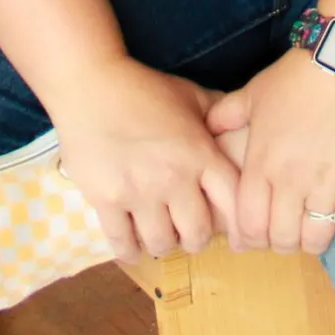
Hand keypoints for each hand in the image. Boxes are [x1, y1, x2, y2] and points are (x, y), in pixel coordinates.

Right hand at [49, 56, 242, 261]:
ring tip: (159, 232)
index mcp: (199, 153)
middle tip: (187, 230)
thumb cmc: (143, 88)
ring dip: (163, 242)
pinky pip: (123, 244)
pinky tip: (133, 244)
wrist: (90, 83)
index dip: (237, 224)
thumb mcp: (189, 95)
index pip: (233, 204)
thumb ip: (218, 113)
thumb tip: (243, 125)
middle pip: (197, 235)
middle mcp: (173, 178)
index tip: (232, 231)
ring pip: (161, 244)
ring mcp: (138, 191)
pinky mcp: (105, 200)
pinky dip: (130, 250)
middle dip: (195, 236)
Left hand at [204, 48, 334, 255]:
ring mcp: (328, 182)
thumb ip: (226, 115)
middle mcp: (292, 181)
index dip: (252, 238)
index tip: (259, 234)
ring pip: (317, 238)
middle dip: (283, 244)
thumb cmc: (295, 77)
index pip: (250, 225)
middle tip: (288, 233)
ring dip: (315, 242)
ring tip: (316, 231)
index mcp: (262, 164)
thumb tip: (207, 128)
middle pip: (283, 239)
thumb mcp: (253, 92)